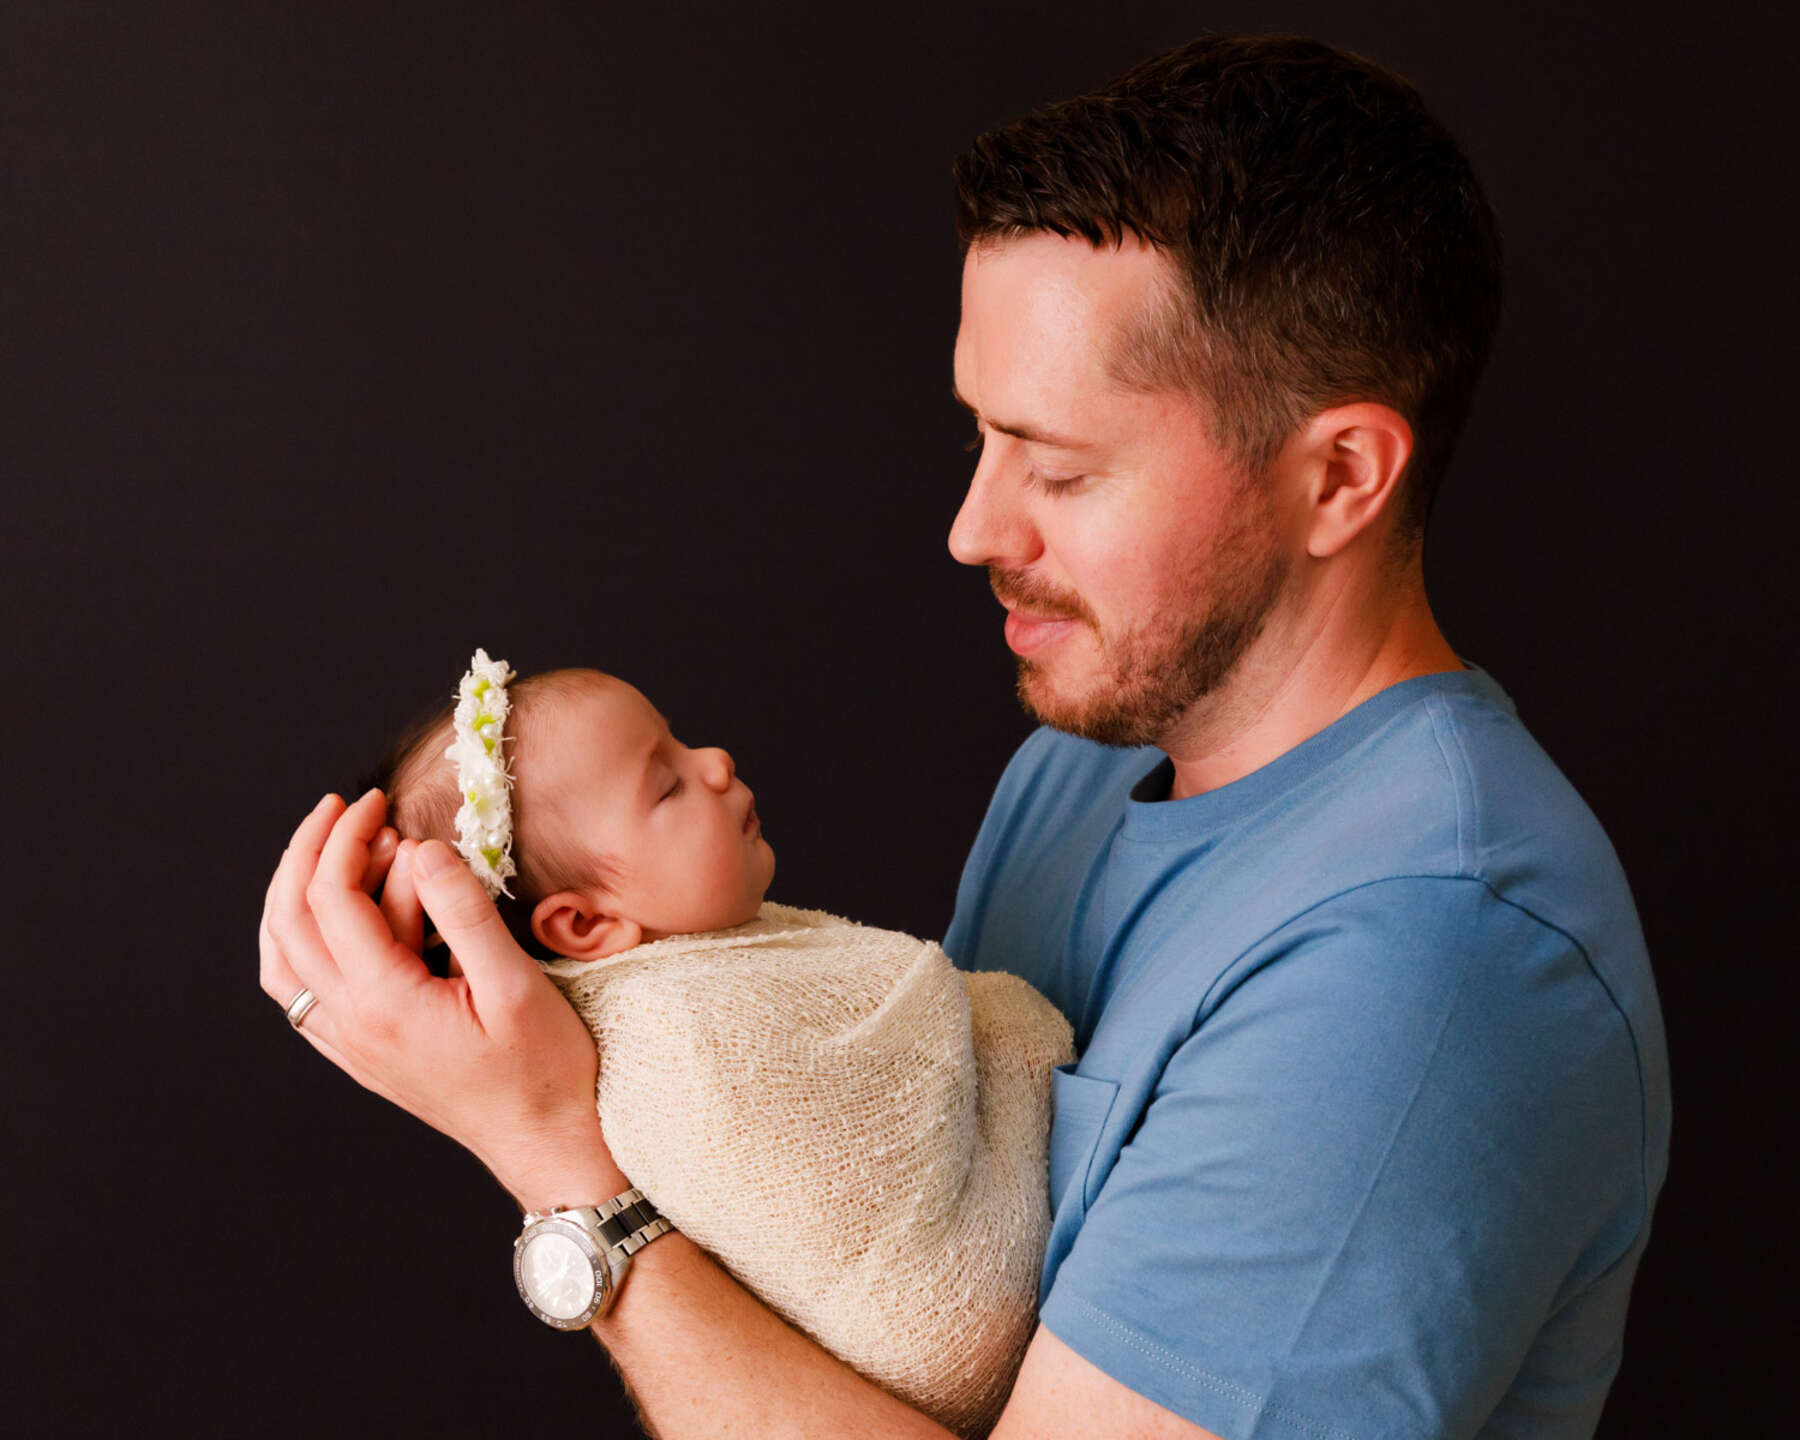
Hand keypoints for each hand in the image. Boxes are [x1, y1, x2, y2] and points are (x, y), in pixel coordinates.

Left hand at [259, 790, 624, 1204]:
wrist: (546, 1143)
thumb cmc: (545, 1069)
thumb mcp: (516, 983)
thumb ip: (465, 912)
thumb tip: (422, 848)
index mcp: (385, 1002)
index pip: (333, 898)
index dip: (347, 838)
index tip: (378, 801)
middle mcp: (351, 1025)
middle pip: (290, 922)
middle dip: (308, 853)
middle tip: (344, 808)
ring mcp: (349, 1046)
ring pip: (282, 961)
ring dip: (291, 896)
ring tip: (325, 852)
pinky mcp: (359, 1057)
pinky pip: (297, 994)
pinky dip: (296, 944)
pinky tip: (327, 922)